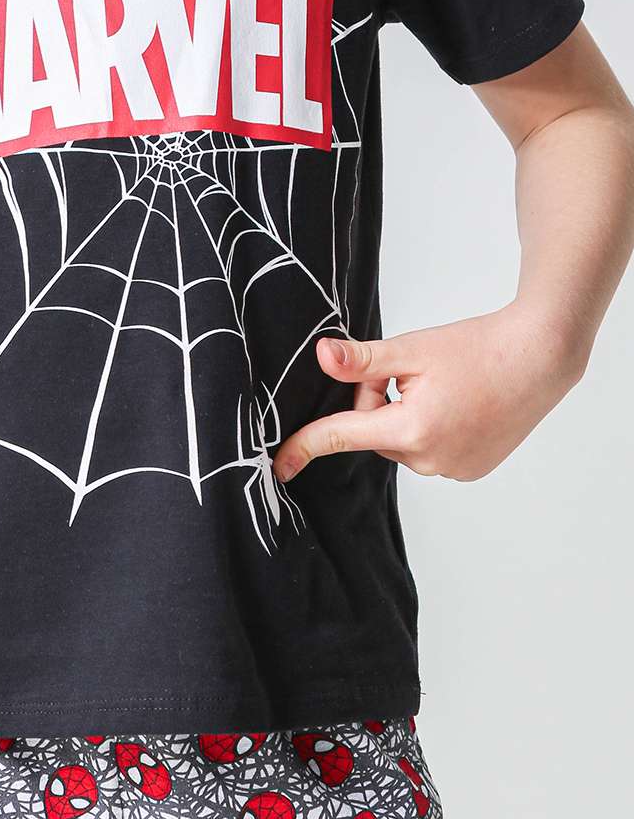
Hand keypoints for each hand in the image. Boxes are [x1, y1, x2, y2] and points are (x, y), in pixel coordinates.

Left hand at [273, 304, 585, 482]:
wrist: (540, 358)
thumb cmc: (479, 348)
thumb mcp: (412, 348)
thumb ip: (363, 359)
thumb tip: (322, 357)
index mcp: (411, 430)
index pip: (342, 437)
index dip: (305, 445)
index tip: (279, 465)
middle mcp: (430, 460)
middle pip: (373, 433)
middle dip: (378, 402)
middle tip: (412, 374)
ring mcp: (453, 470)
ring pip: (399, 443)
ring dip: (404, 417)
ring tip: (442, 387)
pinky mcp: (469, 471)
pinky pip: (426, 452)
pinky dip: (429, 430)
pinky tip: (457, 405)